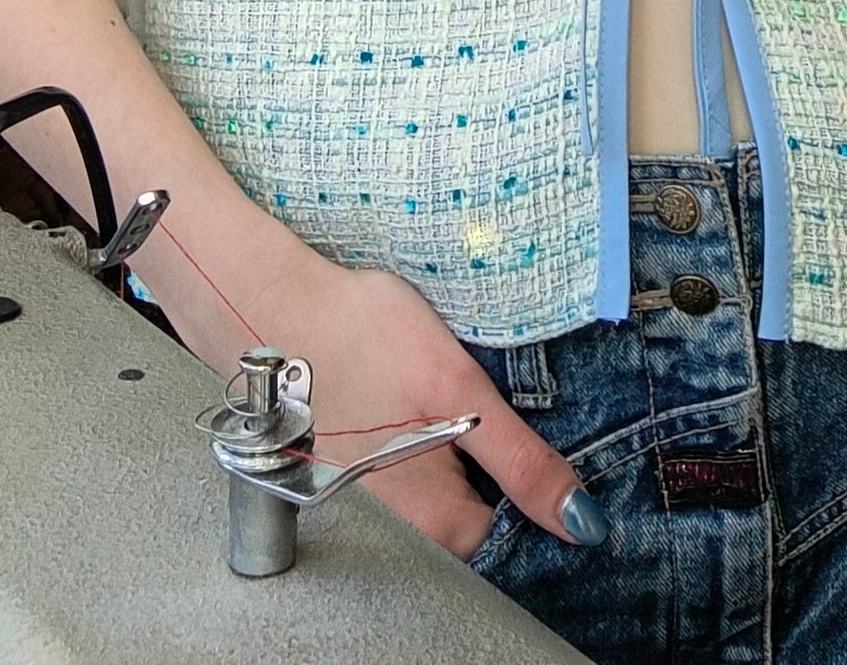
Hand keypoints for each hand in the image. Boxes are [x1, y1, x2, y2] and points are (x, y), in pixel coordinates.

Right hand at [257, 252, 603, 560]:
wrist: (264, 307)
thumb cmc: (356, 338)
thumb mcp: (457, 387)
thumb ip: (522, 462)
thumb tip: (582, 522)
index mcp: (434, 528)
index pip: (517, 540)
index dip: (545, 499)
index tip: (554, 456)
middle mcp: (397, 536)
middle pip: (480, 526)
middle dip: (504, 484)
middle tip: (501, 419)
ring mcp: (367, 511)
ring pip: (445, 501)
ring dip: (465, 466)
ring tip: (451, 406)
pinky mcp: (347, 481)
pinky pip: (408, 483)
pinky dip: (426, 452)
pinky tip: (417, 408)